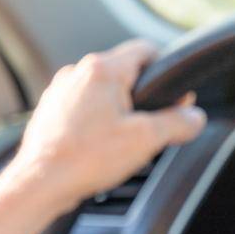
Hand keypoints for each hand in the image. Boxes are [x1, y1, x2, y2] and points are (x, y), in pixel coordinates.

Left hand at [2, 39, 206, 215]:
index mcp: (102, 70)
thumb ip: (177, 123)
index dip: (166, 70)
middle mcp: (77, 73)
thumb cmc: (86, 159)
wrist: (40, 183)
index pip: (145, 50)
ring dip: (116, 110)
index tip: (175, 94)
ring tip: (121, 141)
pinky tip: (97, 147)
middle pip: (123, 72)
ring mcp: (60, 91)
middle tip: (150, 126)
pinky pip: (82, 107)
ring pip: (101, 92)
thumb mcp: (146, 140)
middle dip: (141, 97)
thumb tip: (194, 117)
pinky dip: (94, 122)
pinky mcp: (50, 110)